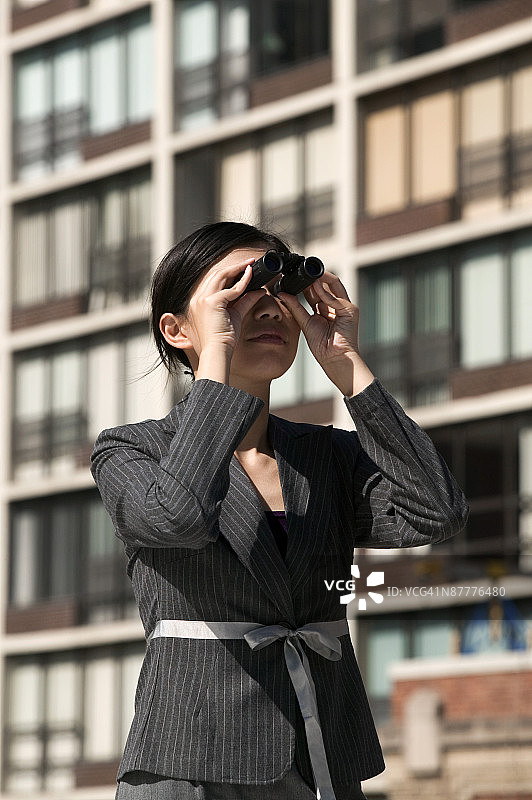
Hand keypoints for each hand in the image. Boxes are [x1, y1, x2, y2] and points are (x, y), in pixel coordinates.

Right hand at [187, 258, 266, 357]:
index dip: (229, 274)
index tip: (243, 270)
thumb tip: (258, 291)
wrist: (217, 351)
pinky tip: (251, 277)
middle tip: (249, 263)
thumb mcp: (235, 315)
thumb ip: (245, 301)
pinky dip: (243, 282)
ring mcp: (203, 299)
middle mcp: (198, 299)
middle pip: (216, 275)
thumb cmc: (223, 339)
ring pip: (221, 276)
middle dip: (234, 267)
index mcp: (199, 302)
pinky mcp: (211, 302)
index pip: (214, 282)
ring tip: (250, 265)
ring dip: (237, 268)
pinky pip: (231, 289)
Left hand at [276, 272, 373, 395]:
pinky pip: (336, 297)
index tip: (294, 279)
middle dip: (313, 279)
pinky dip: (325, 291)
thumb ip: (296, 307)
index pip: (318, 292)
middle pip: (326, 286)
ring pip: (333, 286)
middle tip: (299, 273)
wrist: (334, 359)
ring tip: (306, 276)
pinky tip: (315, 286)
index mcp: (327, 310)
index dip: (307, 284)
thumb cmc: (323, 347)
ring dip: (319, 280)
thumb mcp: (305, 323)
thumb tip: (283, 294)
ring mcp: (345, 307)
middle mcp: (337, 307)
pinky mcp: (350, 310)